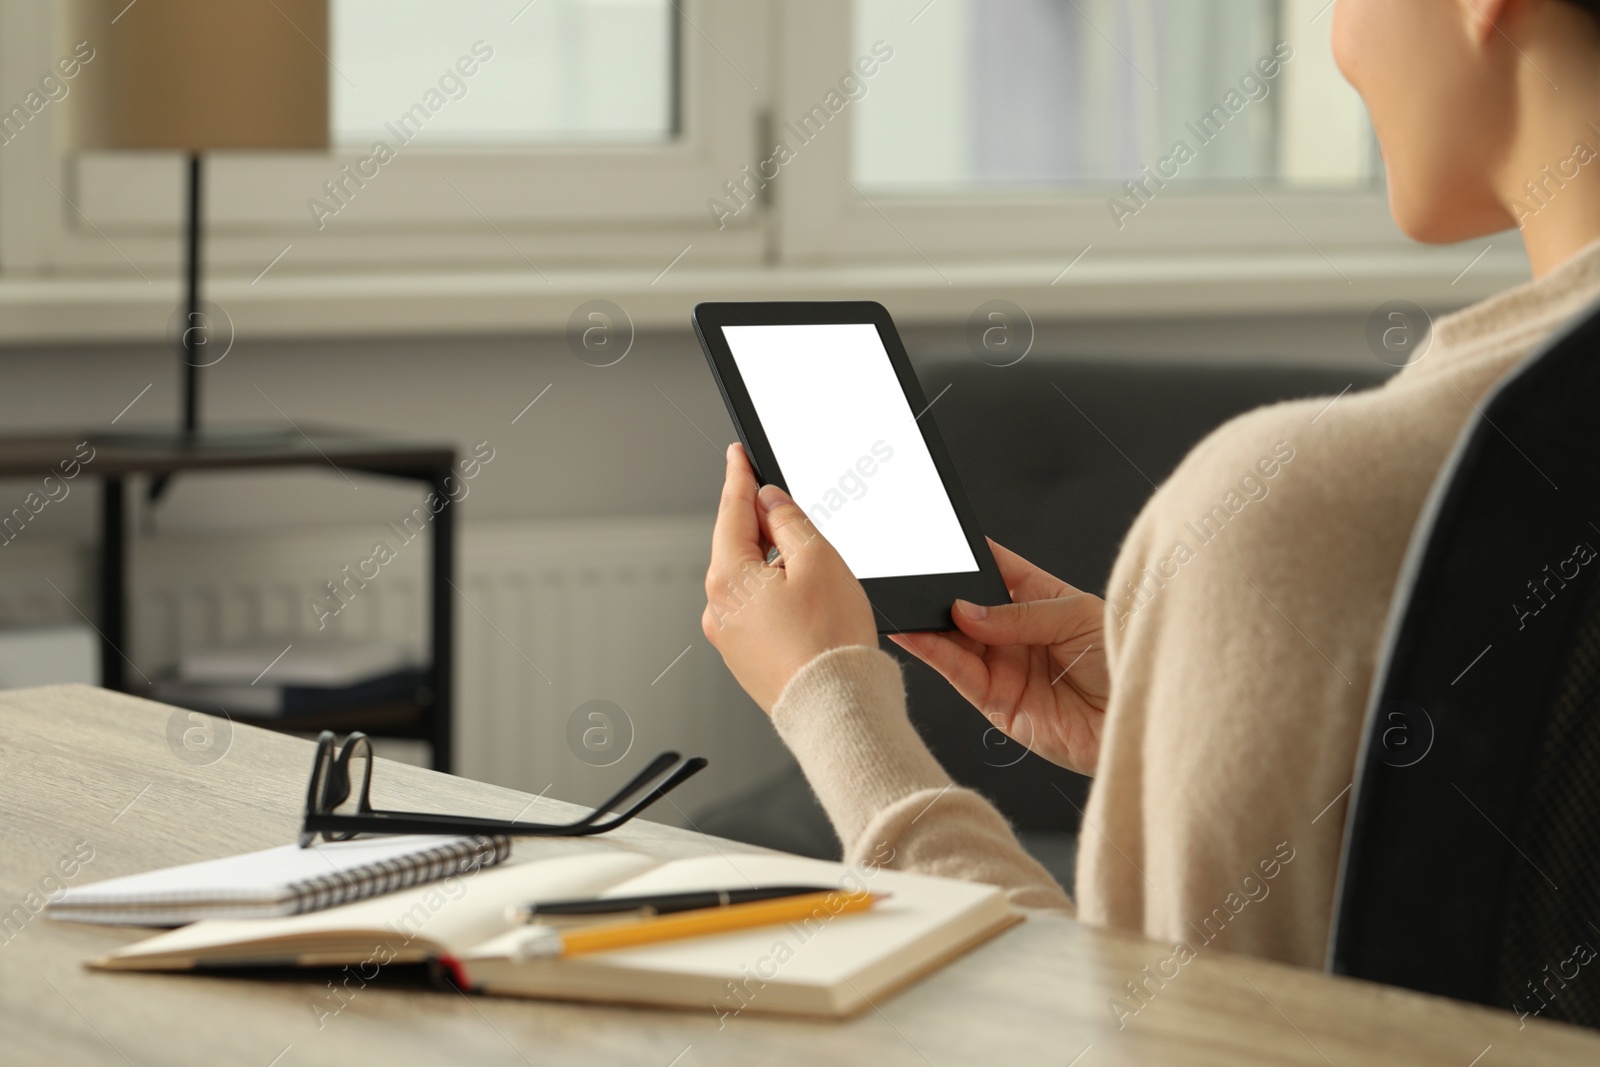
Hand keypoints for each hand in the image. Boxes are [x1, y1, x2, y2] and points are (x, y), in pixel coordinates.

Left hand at [702, 444, 877, 713]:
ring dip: (776, 572)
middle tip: (796, 519)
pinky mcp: (745, 661)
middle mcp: (717, 608)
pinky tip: (809, 615)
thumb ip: (789, 521)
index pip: (731, 509)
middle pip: (739, 547)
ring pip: (751, 584)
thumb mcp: (818, 560)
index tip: (737, 455)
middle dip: (766, 529)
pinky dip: (778, 605)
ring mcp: (729, 639)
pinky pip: (758, 616)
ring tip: (818, 584)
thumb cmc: (829, 642)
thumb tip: (770, 502)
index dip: (739, 476)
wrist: (833, 709)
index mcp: (727, 576)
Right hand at [889, 542, 1108, 775]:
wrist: (1141, 718)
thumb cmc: (1124, 660)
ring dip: (927, 624)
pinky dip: (932, 655)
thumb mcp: (1077, 617)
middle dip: (939, 593)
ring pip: (953, 641)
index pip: (994, 569)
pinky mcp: (997, 703)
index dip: (967, 556)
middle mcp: (1015, 632)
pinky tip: (914, 635)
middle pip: (965, 607)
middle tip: (912, 577)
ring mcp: (1004, 666)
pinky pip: (957, 674)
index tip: (937, 542)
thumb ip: (1019, 614)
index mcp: (1039, 598)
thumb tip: (964, 610)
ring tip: (903, 606)